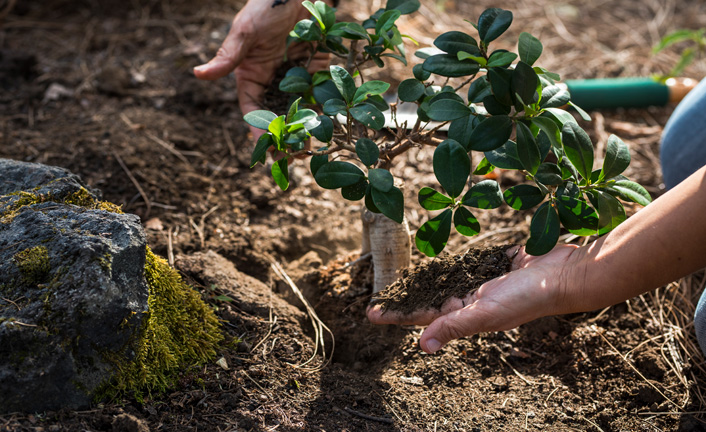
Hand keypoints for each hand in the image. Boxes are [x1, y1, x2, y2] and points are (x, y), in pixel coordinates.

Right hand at [194, 0, 329, 137]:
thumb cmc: (265, 5)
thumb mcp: (245, 31)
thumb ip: (227, 56)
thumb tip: (197, 74)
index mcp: (251, 76)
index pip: (251, 109)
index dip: (257, 129)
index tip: (265, 148)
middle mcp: (273, 80)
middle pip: (278, 114)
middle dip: (284, 135)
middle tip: (293, 156)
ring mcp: (296, 76)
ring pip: (301, 108)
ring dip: (307, 127)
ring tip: (314, 147)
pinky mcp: (317, 69)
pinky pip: (322, 92)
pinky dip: (327, 107)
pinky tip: (333, 123)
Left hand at [367, 244, 580, 352]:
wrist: (563, 275)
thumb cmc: (526, 296)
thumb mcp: (486, 312)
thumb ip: (455, 325)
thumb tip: (422, 346)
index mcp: (465, 313)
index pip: (421, 314)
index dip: (396, 313)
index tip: (370, 312)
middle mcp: (469, 299)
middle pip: (427, 297)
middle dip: (403, 297)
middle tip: (377, 293)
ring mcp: (480, 282)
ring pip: (444, 280)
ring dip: (422, 280)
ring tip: (400, 278)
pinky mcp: (492, 265)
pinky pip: (466, 264)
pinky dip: (450, 264)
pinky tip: (436, 260)